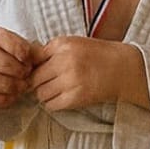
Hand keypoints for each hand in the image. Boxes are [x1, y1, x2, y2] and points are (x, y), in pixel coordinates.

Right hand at [0, 28, 32, 110]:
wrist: (16, 77)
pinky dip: (0, 100)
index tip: (28, 59)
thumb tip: (41, 56)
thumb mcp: (32, 52)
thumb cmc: (24, 62)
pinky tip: (12, 97)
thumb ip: (36, 52)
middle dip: (12, 68)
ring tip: (22, 87)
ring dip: (8, 85)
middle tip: (26, 74)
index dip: (16, 48)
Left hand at [29, 35, 149, 111]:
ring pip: (41, 93)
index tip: (34, 71)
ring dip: (44, 94)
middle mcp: (65, 61)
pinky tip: (61, 98)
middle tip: (44, 83)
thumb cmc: (96, 55)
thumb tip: (26, 62)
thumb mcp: (73, 43)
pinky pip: (52, 105)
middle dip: (36, 82)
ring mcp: (71, 80)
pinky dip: (53, 104)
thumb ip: (50, 50)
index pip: (32, 59)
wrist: (123, 69)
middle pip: (34, 78)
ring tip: (54, 91)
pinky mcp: (77, 98)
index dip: (31, 67)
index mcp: (62, 45)